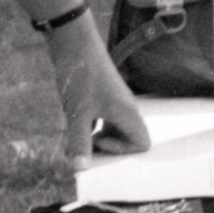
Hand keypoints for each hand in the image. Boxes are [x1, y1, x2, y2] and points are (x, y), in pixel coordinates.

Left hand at [44, 18, 149, 167]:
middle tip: (83, 143)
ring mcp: (113, 102)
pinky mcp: (100, 96)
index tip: (97, 141)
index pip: (142, 144)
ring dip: (95, 137)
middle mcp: (125, 109)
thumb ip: (79, 143)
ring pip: (112, 130)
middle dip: (106, 147)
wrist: (73, 44)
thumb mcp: (78, 114)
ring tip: (74, 134)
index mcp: (127, 114)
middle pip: (127, 139)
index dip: (122, 151)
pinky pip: (102, 120)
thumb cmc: (81, 77)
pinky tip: (71, 121)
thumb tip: (79, 169)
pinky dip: (88, 125)